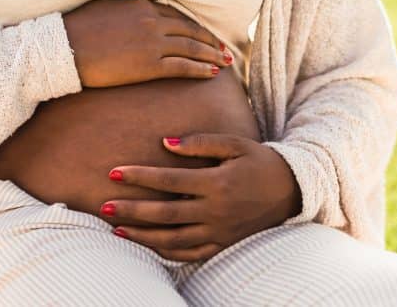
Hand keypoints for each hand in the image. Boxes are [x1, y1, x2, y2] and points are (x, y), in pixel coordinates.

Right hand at [62, 0, 233, 87]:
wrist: (64, 47)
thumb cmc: (77, 29)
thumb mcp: (105, 8)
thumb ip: (127, 9)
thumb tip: (135, 13)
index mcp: (142, 4)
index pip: (177, 15)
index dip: (194, 26)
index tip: (206, 34)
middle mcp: (151, 20)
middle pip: (190, 30)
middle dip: (210, 41)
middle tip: (223, 49)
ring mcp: (152, 42)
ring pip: (191, 47)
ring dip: (211, 55)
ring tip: (225, 62)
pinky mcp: (148, 64)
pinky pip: (182, 66)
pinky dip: (200, 69)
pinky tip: (211, 73)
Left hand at [99, 134, 300, 260]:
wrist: (293, 191)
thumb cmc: (260, 162)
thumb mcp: (235, 144)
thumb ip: (200, 143)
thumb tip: (164, 143)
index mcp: (217, 183)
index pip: (169, 180)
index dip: (139, 176)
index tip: (114, 172)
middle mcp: (215, 211)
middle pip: (164, 213)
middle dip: (131, 209)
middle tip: (103, 204)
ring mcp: (219, 231)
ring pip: (172, 239)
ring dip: (142, 235)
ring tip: (117, 228)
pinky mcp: (223, 244)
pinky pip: (189, 254)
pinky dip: (166, 252)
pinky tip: (147, 244)